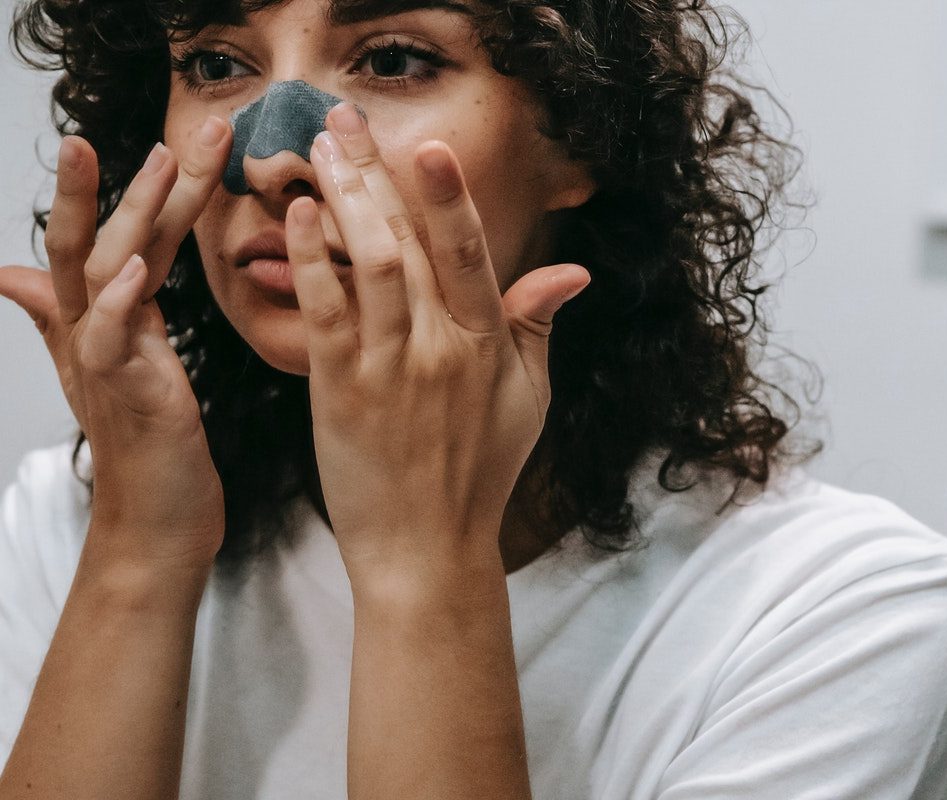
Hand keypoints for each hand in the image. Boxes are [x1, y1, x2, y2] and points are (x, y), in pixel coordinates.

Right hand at [0, 119, 232, 569]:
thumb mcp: (110, 370)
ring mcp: (106, 359)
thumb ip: (67, 316)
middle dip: (146, 179)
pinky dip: (115, 304)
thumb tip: (9, 272)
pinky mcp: (122, 393)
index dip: (150, 190)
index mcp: (114, 318)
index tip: (183, 141)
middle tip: (187, 126)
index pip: (126, 238)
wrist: (157, 522)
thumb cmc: (146, 447)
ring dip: (128, 214)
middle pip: (109, 238)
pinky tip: (129, 271)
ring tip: (152, 160)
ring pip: (107, 272)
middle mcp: (101, 329)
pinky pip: (109, 340)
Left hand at [285, 104, 588, 586]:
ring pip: (369, 266)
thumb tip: (572, 272)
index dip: (448, 197)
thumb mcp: (530, 401)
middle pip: (409, 243)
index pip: (469, 255)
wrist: (426, 548)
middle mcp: (442, 348)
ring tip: (317, 150)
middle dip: (374, 173)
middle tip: (343, 119)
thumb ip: (538, 328)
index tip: (424, 146)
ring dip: (342, 201)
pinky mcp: (343, 391)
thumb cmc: (479, 474)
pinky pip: (326, 314)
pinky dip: (311, 262)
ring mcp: (391, 369)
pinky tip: (296, 219)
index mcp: (489, 346)